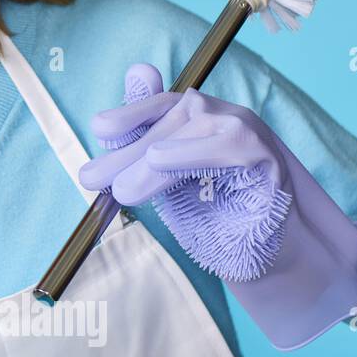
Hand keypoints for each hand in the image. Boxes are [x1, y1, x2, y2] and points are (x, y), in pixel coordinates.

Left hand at [78, 63, 356, 349]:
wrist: (252, 253)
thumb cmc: (206, 212)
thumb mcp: (161, 181)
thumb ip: (137, 151)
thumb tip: (99, 122)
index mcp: (196, 117)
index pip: (160, 104)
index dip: (130, 113)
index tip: (99, 129)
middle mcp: (221, 115)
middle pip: (168, 122)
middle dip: (126, 153)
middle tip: (90, 179)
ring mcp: (246, 132)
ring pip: (192, 132)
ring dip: (151, 162)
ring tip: (122, 190)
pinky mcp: (265, 157)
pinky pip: (228, 145)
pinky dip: (192, 152)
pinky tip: (160, 161)